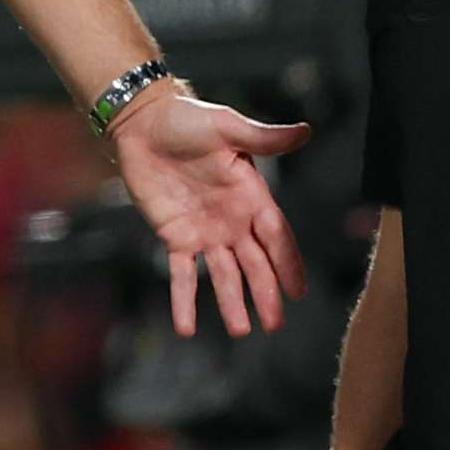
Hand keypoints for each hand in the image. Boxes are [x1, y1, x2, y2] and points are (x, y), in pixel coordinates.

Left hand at [105, 83, 312, 337]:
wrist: (143, 122)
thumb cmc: (188, 119)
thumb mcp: (228, 126)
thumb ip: (264, 138)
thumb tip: (306, 131)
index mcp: (250, 195)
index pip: (275, 234)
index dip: (287, 262)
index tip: (299, 291)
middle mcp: (232, 219)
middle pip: (254, 262)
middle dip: (265, 292)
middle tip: (275, 323)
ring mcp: (204, 231)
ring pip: (223, 274)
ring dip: (231, 302)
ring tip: (239, 331)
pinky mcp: (174, 236)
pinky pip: (181, 274)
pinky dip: (184, 300)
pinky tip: (186, 326)